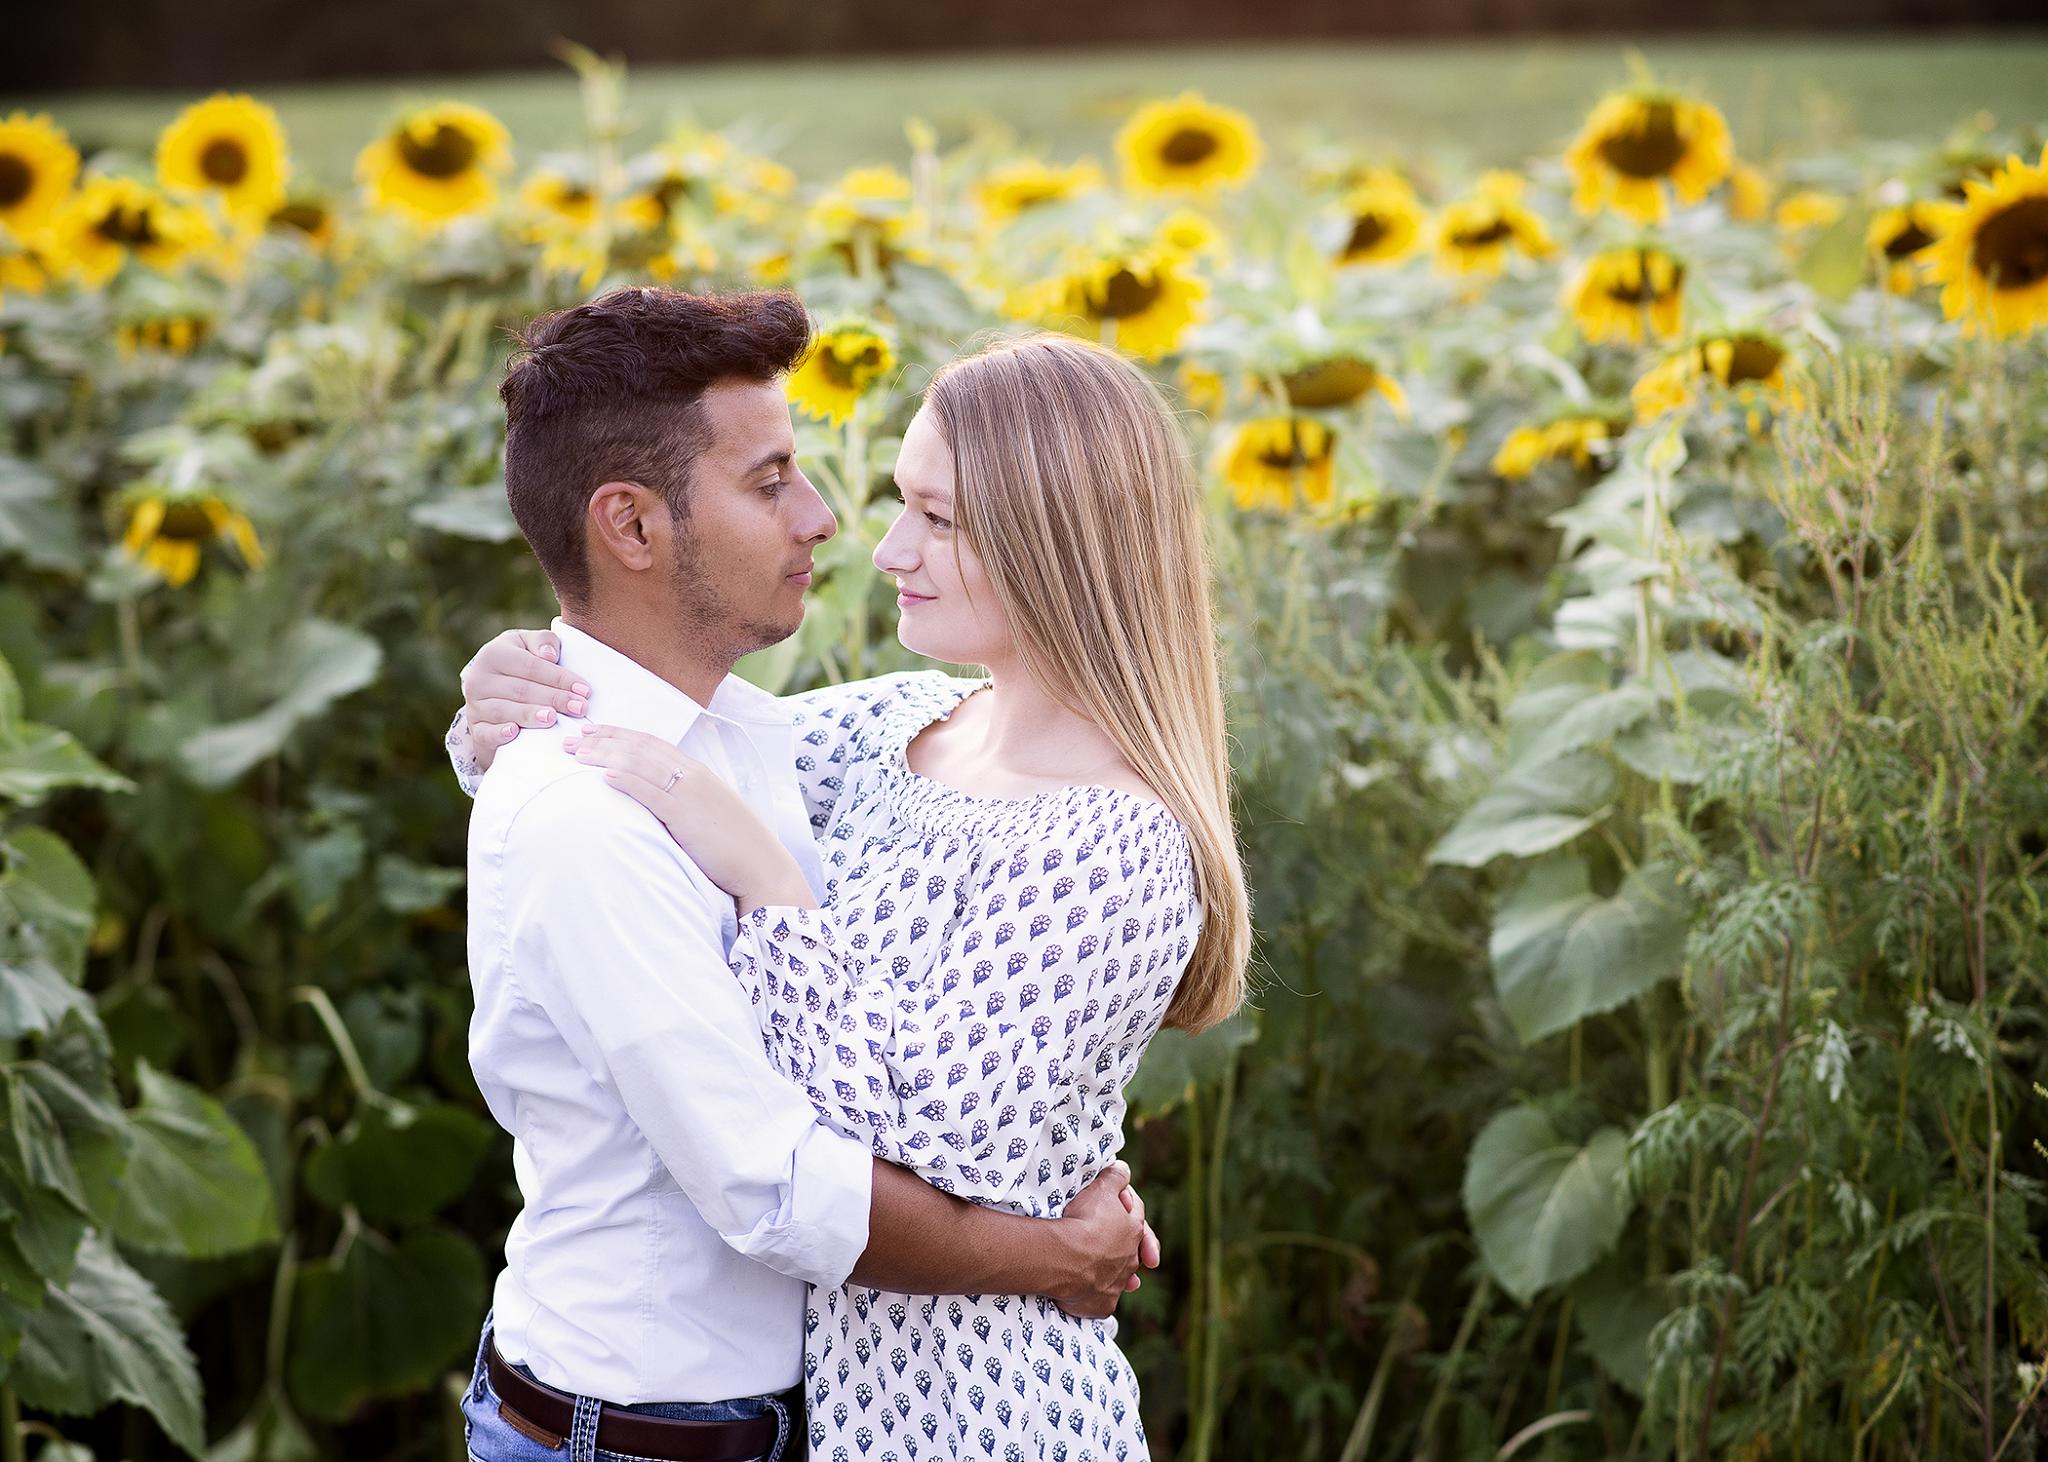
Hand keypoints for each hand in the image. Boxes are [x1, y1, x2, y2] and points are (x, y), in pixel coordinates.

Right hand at [459, 627, 589, 773]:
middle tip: (580, 708)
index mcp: (494, 653)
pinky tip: (514, 732)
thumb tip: (550, 655)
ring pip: (504, 710)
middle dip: (554, 699)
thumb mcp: (528, 645)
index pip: (531, 666)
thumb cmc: (519, 664)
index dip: (559, 678)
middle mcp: (479, 678)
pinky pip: (485, 732)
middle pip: (521, 689)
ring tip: (552, 718)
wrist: (490, 691)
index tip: (585, 690)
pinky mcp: (475, 729)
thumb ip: (543, 642)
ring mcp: (475, 705)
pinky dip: (499, 733)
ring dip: (529, 715)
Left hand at [564, 725, 815, 910]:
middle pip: (640, 748)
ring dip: (606, 756)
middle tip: (572, 738)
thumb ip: (683, 800)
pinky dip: (627, 781)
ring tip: (577, 754)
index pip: (651, 743)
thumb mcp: (708, 812)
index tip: (592, 730)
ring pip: (641, 764)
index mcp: (698, 772)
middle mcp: (693, 775)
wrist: (760, 866)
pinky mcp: (686, 815)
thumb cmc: (735, 845)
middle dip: (603, 740)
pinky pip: (652, 793)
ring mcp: (690, 793)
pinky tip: (605, 776)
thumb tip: (656, 801)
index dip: (619, 734)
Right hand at [1048, 1161, 1155, 1319]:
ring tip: (1130, 1282)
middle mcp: (1130, 1259)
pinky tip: (1096, 1294)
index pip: (1137, 1214)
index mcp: (1133, 1230)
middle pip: (1133, 1250)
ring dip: (1122, 1276)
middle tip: (1146, 1257)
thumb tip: (1123, 1167)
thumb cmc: (1084, 1221)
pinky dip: (1100, 1295)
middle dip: (1135, 1248)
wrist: (1064, 1258)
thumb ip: (1115, 1177)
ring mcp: (1116, 1284)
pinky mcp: (1102, 1305)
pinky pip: (1104, 1300)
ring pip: (1122, 1278)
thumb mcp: (1100, 1189)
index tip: (1125, 1203)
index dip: (1130, 1204)